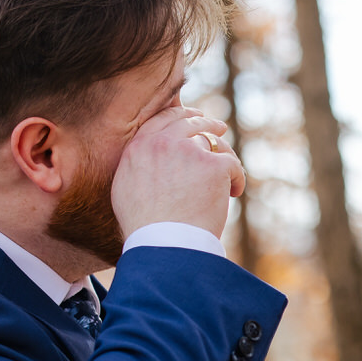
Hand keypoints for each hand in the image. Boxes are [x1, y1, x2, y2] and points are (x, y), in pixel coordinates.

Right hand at [111, 106, 244, 239]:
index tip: (192, 117)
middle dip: (206, 123)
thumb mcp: (125, 190)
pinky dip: (236, 179)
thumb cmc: (144, 228)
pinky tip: (233, 192)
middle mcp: (164, 143)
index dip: (180, 116)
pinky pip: (232, 165)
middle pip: (190, 124)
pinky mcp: (215, 166)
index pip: (163, 120)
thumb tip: (150, 157)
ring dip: (224, 152)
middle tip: (218, 128)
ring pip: (214, 143)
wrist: (163, 245)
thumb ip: (137, 165)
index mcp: (139, 147)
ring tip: (230, 167)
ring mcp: (190, 152)